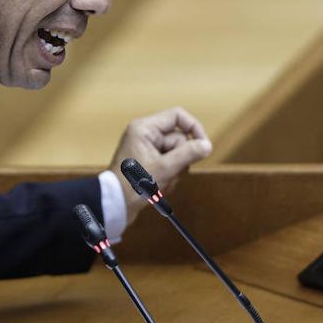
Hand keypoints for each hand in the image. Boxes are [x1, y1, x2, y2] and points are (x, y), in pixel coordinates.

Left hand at [108, 107, 212, 224]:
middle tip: (169, 174)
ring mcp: (147, 149)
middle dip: (180, 160)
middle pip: (179, 139)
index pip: (178, 116)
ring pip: (177, 155)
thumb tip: (207, 145)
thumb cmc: (133, 185)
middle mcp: (146, 134)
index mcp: (145, 128)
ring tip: (161, 184)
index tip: (204, 146)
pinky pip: (170, 165)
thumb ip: (188, 154)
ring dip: (175, 172)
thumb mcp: (165, 168)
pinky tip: (159, 188)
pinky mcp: (149, 162)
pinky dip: (169, 177)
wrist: (115, 206)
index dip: (194, 128)